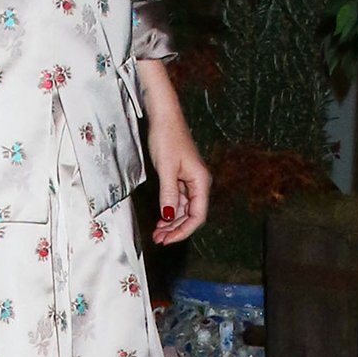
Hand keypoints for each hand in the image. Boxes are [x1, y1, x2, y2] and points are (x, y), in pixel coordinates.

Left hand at [137, 58, 210, 246]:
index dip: (183, 231)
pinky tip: (160, 218)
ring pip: (184, 209)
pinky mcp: (181, 177)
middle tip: (158, 239)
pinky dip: (170, 211)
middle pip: (192, 215)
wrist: (164, 117)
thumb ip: (169, 194)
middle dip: (176, 229)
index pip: (197, 216)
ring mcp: (190, 180)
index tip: (167, 240)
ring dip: (172, 223)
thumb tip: (169, 217)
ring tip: (157, 233)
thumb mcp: (166, 168)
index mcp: (201, 181)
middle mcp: (199, 183)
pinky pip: (178, 200)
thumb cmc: (167, 138)